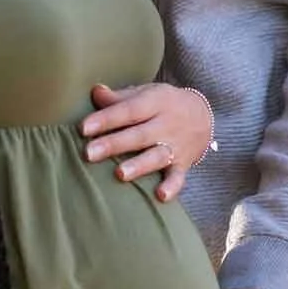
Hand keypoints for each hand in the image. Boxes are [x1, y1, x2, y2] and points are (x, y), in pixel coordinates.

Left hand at [80, 82, 212, 203]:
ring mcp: (176, 146)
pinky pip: (179, 177)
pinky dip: (172, 187)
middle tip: (89, 154)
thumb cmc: (163, 104)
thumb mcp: (146, 93)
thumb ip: (120, 97)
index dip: (106, 119)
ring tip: (120, 174)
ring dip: (139, 166)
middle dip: (114, 144)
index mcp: (155, 103)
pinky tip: (160, 196)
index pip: (128, 110)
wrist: (203, 116)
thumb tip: (95, 92)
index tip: (84, 128)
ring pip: (156, 156)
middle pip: (139, 135)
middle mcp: (166, 124)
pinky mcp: (183, 164)